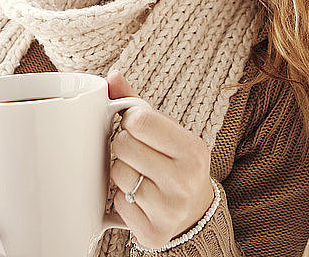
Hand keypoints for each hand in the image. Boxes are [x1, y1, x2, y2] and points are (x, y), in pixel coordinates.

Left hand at [107, 71, 213, 249]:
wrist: (195, 211)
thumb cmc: (177, 162)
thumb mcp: (168, 130)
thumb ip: (137, 102)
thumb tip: (112, 76)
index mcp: (192, 149)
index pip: (140, 120)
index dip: (131, 120)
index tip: (138, 127)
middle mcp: (184, 180)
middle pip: (123, 145)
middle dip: (124, 145)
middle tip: (138, 152)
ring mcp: (169, 209)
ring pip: (117, 173)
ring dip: (121, 171)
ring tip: (139, 173)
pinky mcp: (152, 233)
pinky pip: (116, 203)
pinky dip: (121, 198)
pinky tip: (138, 196)